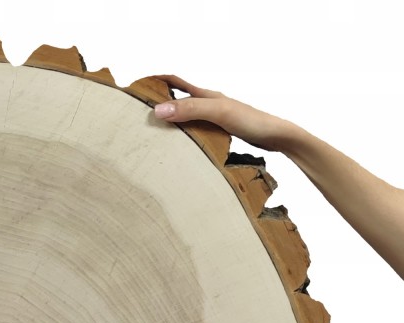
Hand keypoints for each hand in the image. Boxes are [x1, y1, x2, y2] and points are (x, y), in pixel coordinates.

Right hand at [152, 75, 295, 151]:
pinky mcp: (218, 134)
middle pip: (178, 99)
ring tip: (152, 135)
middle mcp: (208, 105)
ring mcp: (213, 120)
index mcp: (207, 95)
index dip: (157, 81)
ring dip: (169, 123)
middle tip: (139, 116)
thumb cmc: (251, 121)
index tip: (137, 87)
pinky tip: (177, 149)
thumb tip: (158, 110)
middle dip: (159, 104)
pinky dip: (181, 137)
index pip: (176, 82)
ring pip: (185, 118)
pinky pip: (193, 132)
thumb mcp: (217, 112)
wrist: (276, 136)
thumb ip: (190, 109)